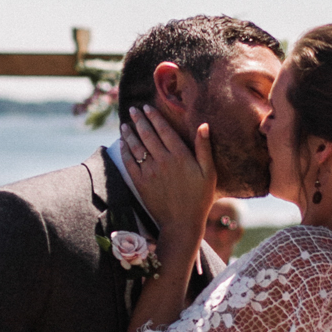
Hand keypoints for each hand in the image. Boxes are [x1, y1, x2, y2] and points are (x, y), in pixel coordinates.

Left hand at [120, 107, 215, 243]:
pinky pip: (130, 163)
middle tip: (133, 110)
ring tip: (125, 123)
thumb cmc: (199, 198)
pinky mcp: (141, 183)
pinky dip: (125, 151)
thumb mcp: (209, 173)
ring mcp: (150, 172)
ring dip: (129, 133)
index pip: (163, 130)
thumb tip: (203, 125)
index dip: (154, 117)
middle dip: (139, 120)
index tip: (146, 107)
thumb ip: (204, 148)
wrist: (182, 223)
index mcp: (180, 156)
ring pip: (136, 146)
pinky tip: (122, 143)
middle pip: (147, 135)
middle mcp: (163, 161)